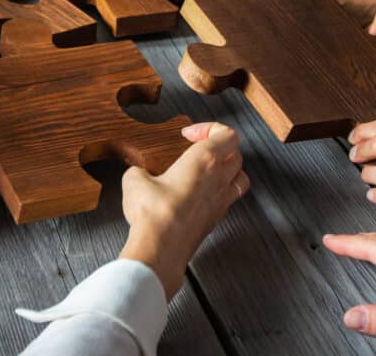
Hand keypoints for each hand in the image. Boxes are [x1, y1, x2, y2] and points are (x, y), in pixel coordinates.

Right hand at [119, 122, 249, 297]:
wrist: (161, 248)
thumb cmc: (154, 212)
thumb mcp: (135, 180)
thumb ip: (140, 171)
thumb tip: (139, 174)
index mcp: (205, 160)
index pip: (227, 134)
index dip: (210, 128)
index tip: (189, 135)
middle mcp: (219, 179)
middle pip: (237, 155)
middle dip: (220, 148)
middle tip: (199, 149)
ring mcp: (221, 202)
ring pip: (240, 179)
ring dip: (227, 171)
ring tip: (208, 171)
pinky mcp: (215, 221)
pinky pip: (228, 201)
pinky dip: (219, 194)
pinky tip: (199, 196)